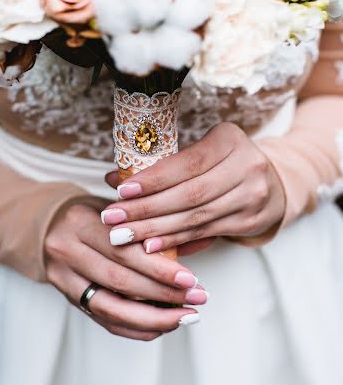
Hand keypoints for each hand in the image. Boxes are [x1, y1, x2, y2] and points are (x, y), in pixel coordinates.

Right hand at [45, 198, 205, 341]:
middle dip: (163, 295)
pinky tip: (163, 326)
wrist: (48, 224)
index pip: (123, 251)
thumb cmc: (92, 212)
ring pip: (110, 308)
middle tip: (198, 298)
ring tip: (186, 316)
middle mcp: (66, 251)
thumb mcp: (118, 208)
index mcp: (79, 222)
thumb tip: (203, 238)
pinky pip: (104, 320)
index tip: (191, 279)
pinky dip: (136, 328)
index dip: (159, 269)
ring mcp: (63, 278)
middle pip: (119, 282)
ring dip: (153, 318)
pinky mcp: (68, 298)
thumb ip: (154, 223)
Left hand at [103, 123, 285, 254]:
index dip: (154, 179)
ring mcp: (253, 195)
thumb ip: (161, 165)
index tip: (122, 191)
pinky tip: (152, 245)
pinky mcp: (251, 220)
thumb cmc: (222, 162)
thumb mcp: (199, 152)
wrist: (271, 182)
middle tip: (113, 219)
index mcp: (230, 139)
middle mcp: (247, 165)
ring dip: (157, 229)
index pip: (188, 162)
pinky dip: (176, 240)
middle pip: (190, 193)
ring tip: (125, 235)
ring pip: (196, 217)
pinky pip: (206, 232)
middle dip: (147, 209)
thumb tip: (113, 178)